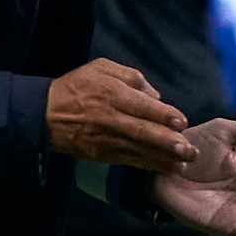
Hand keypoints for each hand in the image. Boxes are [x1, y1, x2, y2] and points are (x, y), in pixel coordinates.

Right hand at [47, 59, 196, 173]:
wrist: (45, 114)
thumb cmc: (78, 86)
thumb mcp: (101, 68)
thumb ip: (131, 77)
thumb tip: (156, 96)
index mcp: (110, 92)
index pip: (141, 105)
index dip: (163, 115)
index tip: (182, 122)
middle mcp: (108, 117)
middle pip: (141, 131)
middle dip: (168, 142)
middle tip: (190, 150)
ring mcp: (104, 139)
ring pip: (138, 150)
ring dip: (162, 158)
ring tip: (184, 163)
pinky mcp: (101, 154)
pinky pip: (129, 161)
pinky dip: (148, 166)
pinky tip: (166, 168)